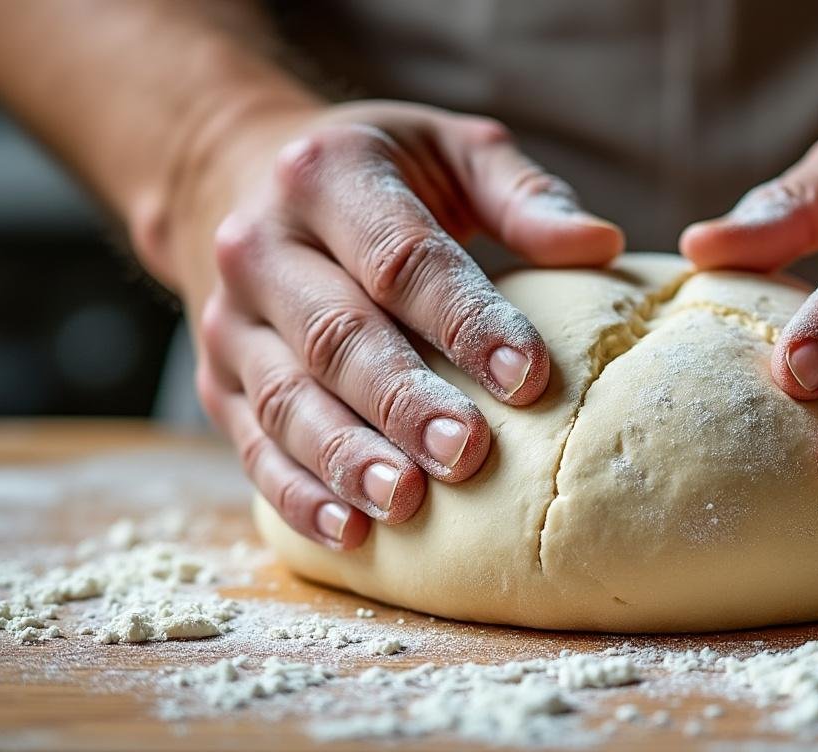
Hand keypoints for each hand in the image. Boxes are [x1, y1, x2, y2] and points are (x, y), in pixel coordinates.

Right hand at [155, 100, 622, 548]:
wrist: (234, 178)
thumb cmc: (379, 173)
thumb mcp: (450, 152)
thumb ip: (522, 196)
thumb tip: (599, 245)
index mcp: (325, 175)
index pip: (401, 258)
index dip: (465, 320)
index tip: (528, 377)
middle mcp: (261, 247)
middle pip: (337, 336)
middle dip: (405, 402)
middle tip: (467, 454)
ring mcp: (231, 322)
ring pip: (286, 400)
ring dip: (348, 458)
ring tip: (407, 501)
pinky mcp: (218, 382)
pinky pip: (254, 446)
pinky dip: (299, 495)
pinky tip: (352, 532)